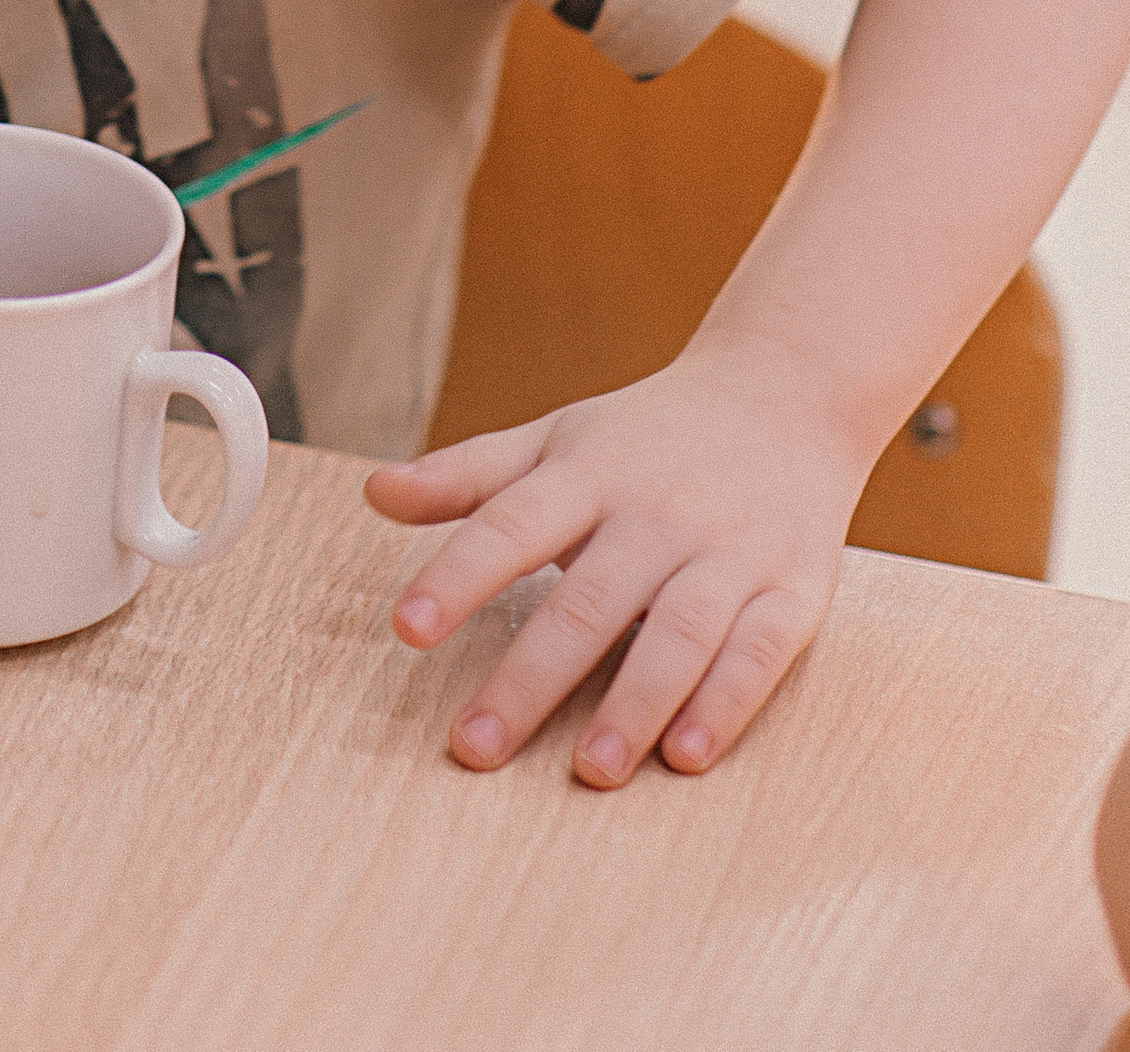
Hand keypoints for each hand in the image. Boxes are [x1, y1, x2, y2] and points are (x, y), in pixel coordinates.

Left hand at [364, 337, 869, 785]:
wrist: (785, 397)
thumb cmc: (646, 435)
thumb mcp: (556, 439)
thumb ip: (468, 476)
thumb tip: (373, 492)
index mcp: (590, 473)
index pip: (512, 523)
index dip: (458, 575)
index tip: (407, 630)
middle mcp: (656, 514)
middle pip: (588, 599)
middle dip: (530, 677)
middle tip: (474, 746)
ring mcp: (728, 553)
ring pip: (678, 632)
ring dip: (633, 703)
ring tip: (586, 769)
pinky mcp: (791, 592)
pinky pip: (759, 652)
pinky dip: (725, 703)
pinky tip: (685, 754)